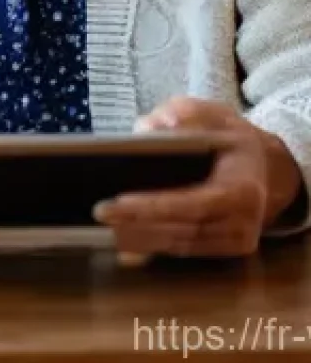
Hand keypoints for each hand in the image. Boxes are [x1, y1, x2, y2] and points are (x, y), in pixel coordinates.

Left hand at [93, 96, 303, 259]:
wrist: (263, 165)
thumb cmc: (229, 136)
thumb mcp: (212, 113)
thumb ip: (185, 113)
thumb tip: (156, 124)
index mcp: (243, 187)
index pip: (195, 202)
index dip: (156, 205)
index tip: (121, 201)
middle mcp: (246, 221)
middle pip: (184, 229)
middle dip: (138, 222)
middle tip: (100, 213)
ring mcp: (238, 240)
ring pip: (181, 245)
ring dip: (141, 239)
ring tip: (104, 228)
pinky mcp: (227, 249)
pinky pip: (185, 250)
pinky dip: (153, 246)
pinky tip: (123, 243)